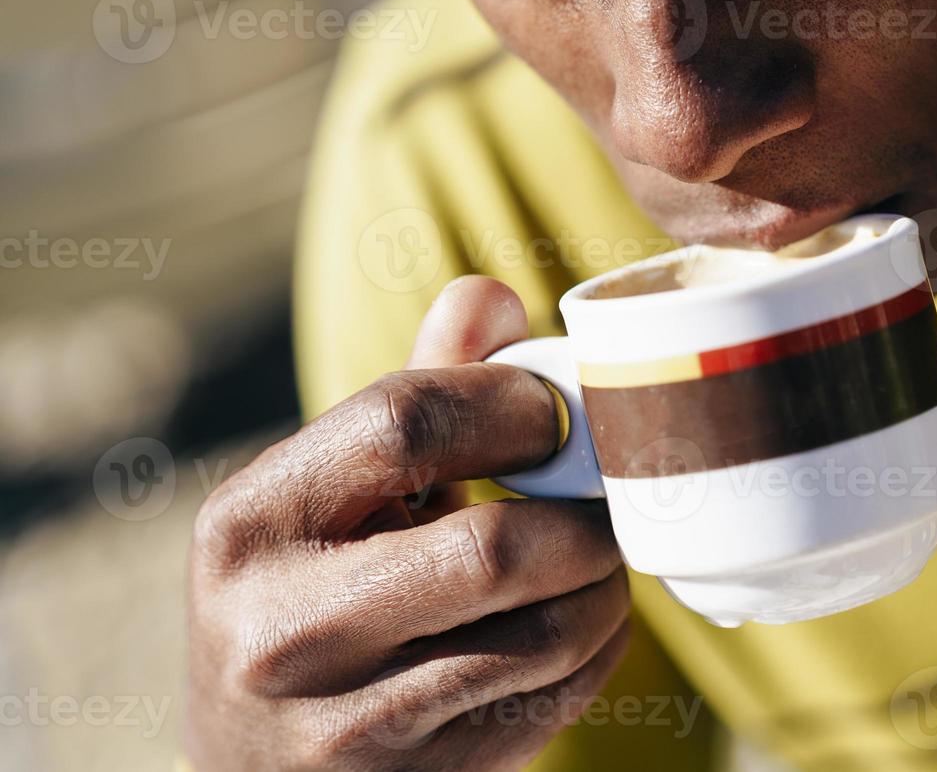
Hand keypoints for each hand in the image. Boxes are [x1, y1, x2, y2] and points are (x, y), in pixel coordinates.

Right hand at [185, 277, 629, 769]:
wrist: (255, 765)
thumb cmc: (313, 589)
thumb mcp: (335, 491)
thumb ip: (413, 390)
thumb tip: (496, 294)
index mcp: (249, 521)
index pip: (401, 419)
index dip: (511, 403)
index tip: (555, 415)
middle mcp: (277, 628)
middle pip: (490, 549)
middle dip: (581, 515)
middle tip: (604, 496)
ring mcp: (340, 726)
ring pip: (542, 635)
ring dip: (604, 585)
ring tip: (599, 557)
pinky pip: (553, 700)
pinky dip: (599, 648)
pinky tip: (583, 622)